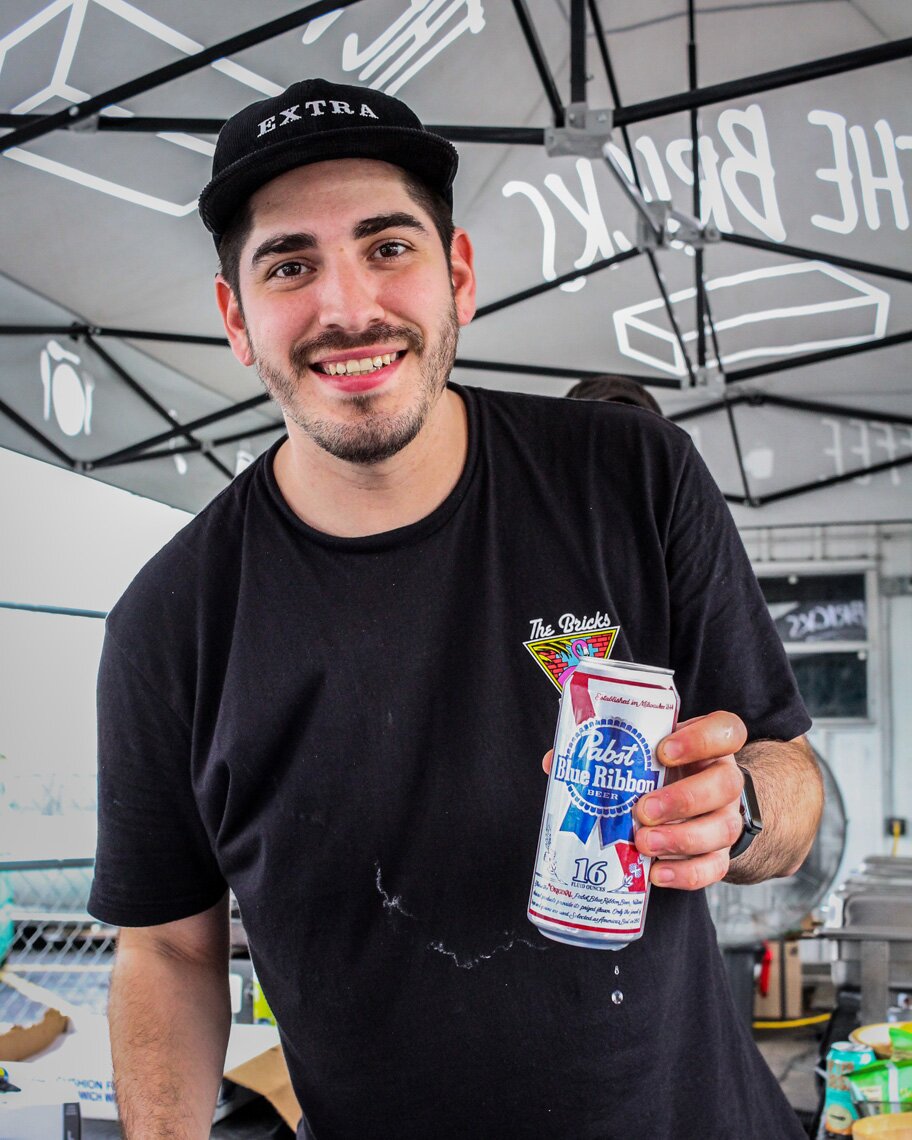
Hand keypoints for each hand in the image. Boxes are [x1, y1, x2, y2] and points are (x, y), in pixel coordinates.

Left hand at [541, 710, 746, 890]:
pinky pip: (714, 867)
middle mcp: (724, 779)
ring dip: (682, 839)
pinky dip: (685, 873)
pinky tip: (657, 873)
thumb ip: (603, 753)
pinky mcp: (721, 854)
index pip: (726, 731)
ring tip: (644, 843)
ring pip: (722, 828)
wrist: (692, 808)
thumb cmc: (659, 773)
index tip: (663, 750)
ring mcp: (727, 818)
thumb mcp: (641, 753)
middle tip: (643, 810)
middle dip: (683, 799)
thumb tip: (553, 761)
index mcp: (708, 745)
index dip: (700, 740)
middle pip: (725, 784)